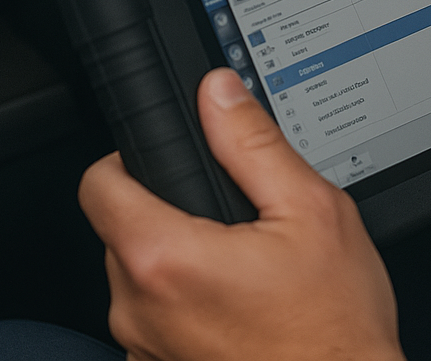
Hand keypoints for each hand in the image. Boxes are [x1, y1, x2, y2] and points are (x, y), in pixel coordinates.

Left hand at [78, 68, 403, 360]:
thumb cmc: (333, 327)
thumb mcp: (311, 211)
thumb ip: (254, 143)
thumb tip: (219, 94)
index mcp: (166, 258)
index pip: (98, 184)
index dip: (129, 159)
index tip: (164, 160)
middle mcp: (138, 310)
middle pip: (122, 232)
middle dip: (170, 216)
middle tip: (233, 223)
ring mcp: (143, 348)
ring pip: (140, 280)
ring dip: (179, 266)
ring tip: (245, 272)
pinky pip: (155, 323)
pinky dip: (188, 310)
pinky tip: (239, 311)